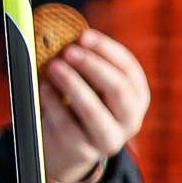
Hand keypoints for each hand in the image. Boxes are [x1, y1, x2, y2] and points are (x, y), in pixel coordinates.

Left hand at [36, 31, 148, 182]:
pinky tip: (44, 88)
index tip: (83, 35)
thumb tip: (62, 31)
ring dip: (72, 84)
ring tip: (54, 66)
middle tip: (68, 50)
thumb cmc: (79, 102)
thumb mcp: (89, 83)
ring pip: (94, 112)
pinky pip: (68, 126)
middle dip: (93, 66)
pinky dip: (54, 104)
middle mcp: (130, 119)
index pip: (129, 69)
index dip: (106, 50)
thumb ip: (83, 61)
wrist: (68, 146)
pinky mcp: (84, 151)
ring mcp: (109, 138)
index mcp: (136, 96)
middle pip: (118, 90)